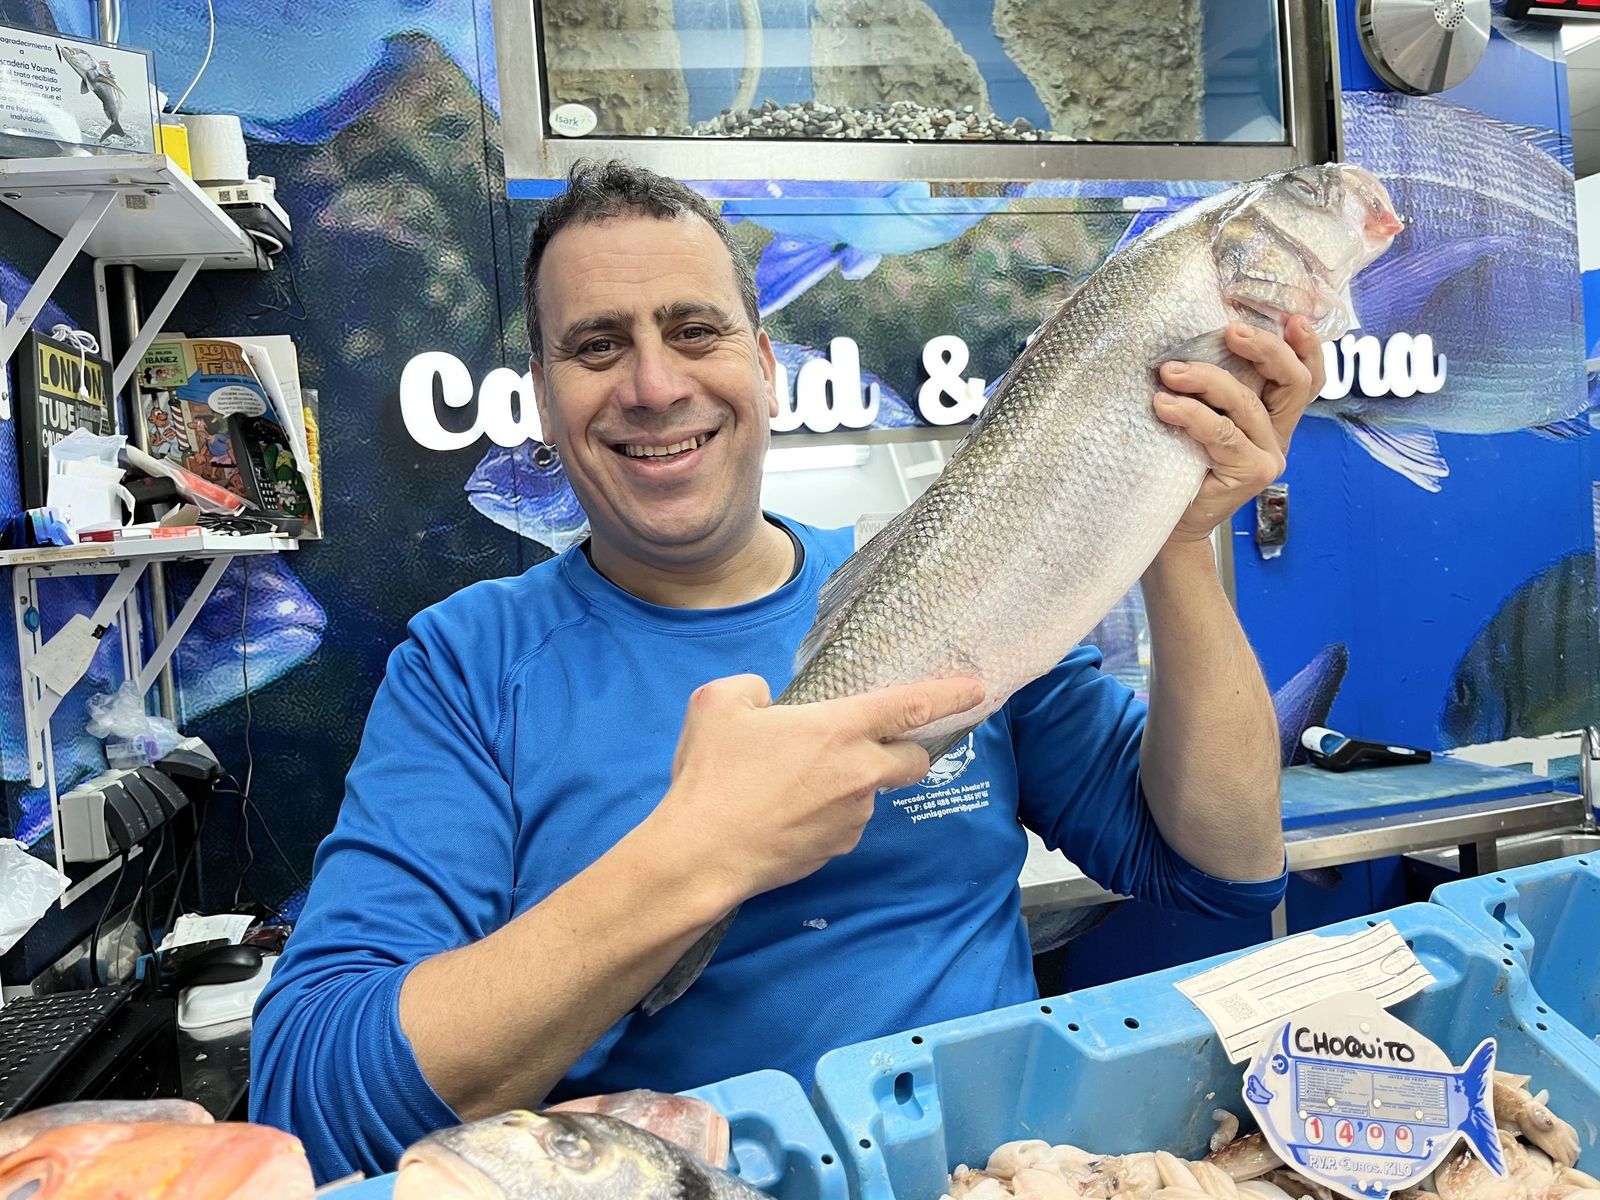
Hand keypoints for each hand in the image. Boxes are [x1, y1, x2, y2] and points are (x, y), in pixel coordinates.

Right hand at [649, 674, 983, 905]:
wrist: (702, 854)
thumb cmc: (713, 775)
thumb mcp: (718, 703)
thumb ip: (753, 688)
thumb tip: (767, 702)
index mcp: (839, 729)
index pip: (912, 705)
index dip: (951, 695)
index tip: (977, 689)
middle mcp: (860, 774)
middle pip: (914, 760)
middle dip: (907, 749)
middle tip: (870, 744)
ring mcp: (852, 818)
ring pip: (871, 794)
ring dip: (851, 784)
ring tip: (793, 785)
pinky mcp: (836, 850)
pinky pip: (844, 823)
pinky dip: (827, 814)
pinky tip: (787, 814)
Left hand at [1152, 316, 1324, 544]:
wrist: (1170, 522)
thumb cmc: (1180, 463)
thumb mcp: (1202, 417)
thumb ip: (1214, 388)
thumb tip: (1197, 338)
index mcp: (1273, 416)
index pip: (1305, 376)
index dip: (1307, 347)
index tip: (1294, 318)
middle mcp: (1278, 435)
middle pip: (1293, 382)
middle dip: (1265, 349)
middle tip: (1229, 331)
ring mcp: (1269, 455)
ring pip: (1247, 404)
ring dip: (1206, 380)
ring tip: (1169, 373)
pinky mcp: (1251, 473)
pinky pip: (1223, 433)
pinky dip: (1191, 415)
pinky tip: (1164, 406)